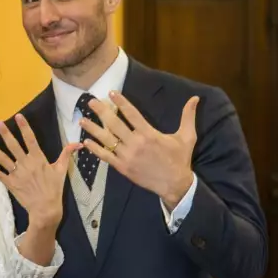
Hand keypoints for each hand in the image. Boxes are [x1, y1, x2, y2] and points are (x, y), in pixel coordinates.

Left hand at [0, 115, 79, 227]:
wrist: (46, 208)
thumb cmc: (54, 189)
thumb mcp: (62, 170)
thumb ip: (66, 154)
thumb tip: (78, 143)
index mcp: (38, 159)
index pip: (30, 139)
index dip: (24, 127)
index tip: (18, 116)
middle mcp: (25, 163)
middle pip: (13, 145)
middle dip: (5, 133)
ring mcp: (16, 173)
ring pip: (2, 158)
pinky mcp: (10, 183)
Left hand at [80, 92, 198, 208]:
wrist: (175, 184)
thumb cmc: (180, 159)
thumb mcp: (187, 137)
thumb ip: (188, 116)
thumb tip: (195, 98)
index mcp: (149, 134)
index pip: (131, 114)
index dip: (120, 102)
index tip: (111, 93)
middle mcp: (135, 143)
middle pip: (114, 124)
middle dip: (101, 111)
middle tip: (90, 101)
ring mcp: (127, 156)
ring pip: (107, 140)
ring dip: (93, 129)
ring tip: (82, 120)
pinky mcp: (123, 168)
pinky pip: (106, 157)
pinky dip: (96, 149)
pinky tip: (87, 142)